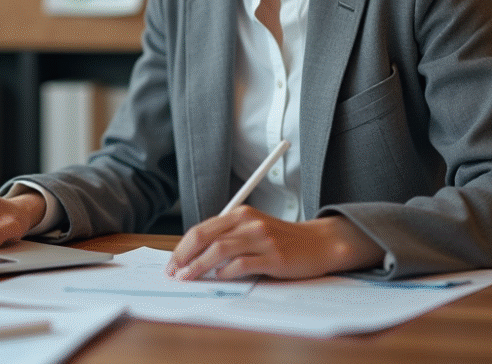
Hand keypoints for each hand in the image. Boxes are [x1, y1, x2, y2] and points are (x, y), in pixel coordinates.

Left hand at [166, 206, 384, 280]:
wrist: (319, 243)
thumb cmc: (281, 240)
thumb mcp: (253, 230)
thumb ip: (228, 237)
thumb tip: (194, 256)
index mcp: (240, 214)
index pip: (201, 229)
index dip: (182, 247)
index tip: (172, 263)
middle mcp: (248, 222)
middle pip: (205, 237)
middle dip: (184, 256)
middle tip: (174, 272)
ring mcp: (261, 238)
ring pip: (220, 250)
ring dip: (199, 266)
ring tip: (188, 277)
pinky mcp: (274, 257)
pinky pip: (242, 264)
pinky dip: (226, 272)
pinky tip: (220, 277)